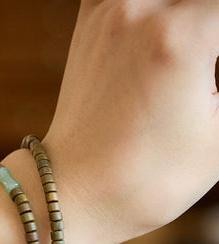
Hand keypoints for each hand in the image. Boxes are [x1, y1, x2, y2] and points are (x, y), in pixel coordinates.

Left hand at [43, 0, 218, 243]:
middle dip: (211, 20)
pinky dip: (152, 4)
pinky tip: (160, 21)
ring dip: (185, 9)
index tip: (214, 69)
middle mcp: (137, 11)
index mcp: (178, 38)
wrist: (73, 192)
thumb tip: (216, 53)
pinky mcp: (88, 26)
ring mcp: (105, 13)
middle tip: (208, 52)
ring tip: (194, 39)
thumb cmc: (143, 181)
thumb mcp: (218, 139)